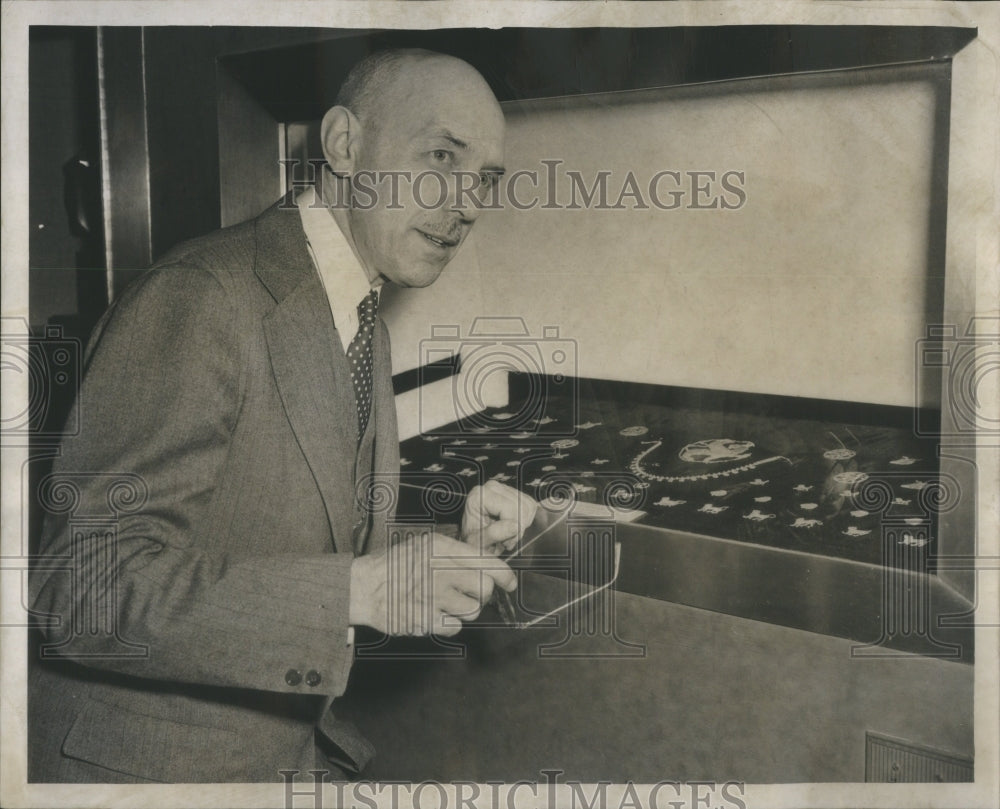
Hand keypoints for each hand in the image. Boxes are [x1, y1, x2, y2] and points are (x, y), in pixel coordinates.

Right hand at [349, 532, 514, 635]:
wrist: (363, 587)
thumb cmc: (396, 565)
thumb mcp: (425, 545)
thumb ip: (456, 551)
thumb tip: (490, 563)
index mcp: (441, 548)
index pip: (487, 561)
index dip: (504, 574)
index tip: (510, 582)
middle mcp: (440, 570)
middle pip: (484, 588)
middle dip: (482, 593)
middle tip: (469, 593)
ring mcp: (433, 596)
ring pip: (473, 610)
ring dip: (465, 609)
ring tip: (447, 602)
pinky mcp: (426, 619)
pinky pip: (455, 627)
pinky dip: (448, 624)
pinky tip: (433, 613)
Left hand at [461, 480, 538, 554]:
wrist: (475, 541)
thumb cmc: (473, 542)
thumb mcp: (479, 542)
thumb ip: (495, 533)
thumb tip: (516, 526)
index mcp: (479, 496)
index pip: (510, 508)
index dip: (513, 528)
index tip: (505, 543)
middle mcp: (491, 487)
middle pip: (521, 506)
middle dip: (518, 528)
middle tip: (506, 541)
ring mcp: (503, 488)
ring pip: (528, 506)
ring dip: (522, 525)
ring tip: (508, 535)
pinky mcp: (514, 492)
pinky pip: (531, 506)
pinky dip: (525, 520)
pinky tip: (512, 527)